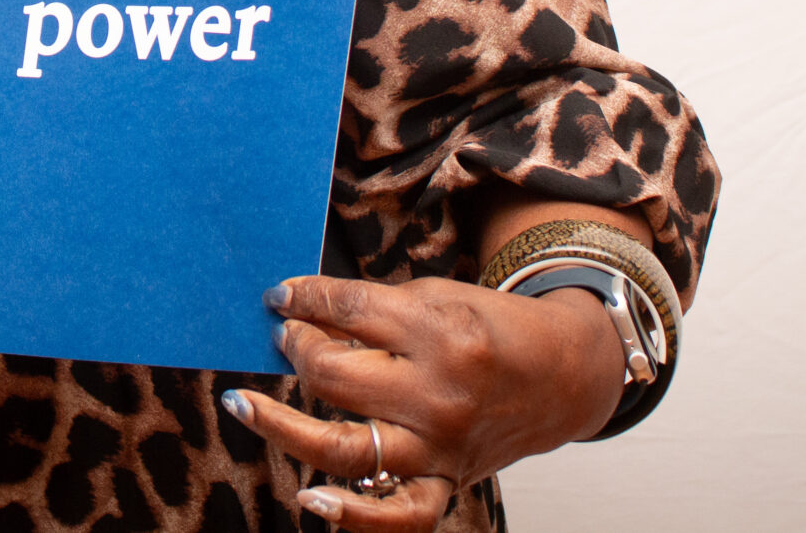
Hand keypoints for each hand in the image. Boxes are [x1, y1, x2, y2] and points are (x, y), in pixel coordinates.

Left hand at [224, 274, 626, 528]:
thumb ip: (374, 311)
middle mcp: (436, 394)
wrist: (563, 375)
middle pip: (334, 375)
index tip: (279, 296)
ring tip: (242, 404)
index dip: (305, 298)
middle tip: (285, 336)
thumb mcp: (439, 298)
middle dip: (296, 348)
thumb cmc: (493, 329)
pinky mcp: (447, 482)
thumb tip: (302, 314)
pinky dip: (351, 516)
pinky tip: (311, 501)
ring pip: (344, 447)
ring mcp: (440, 446)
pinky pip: (396, 515)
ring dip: (283, 426)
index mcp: (439, 332)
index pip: (348, 311)